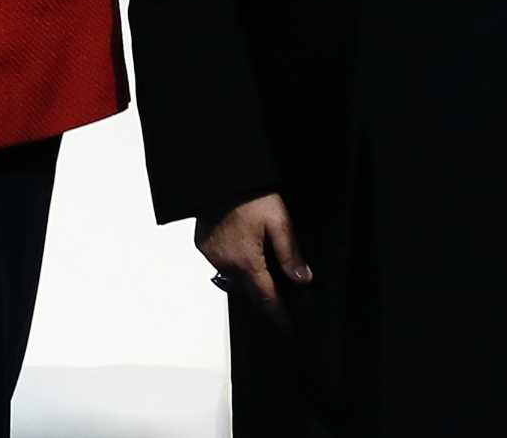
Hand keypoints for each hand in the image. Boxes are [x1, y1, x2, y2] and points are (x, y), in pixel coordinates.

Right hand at [196, 192, 312, 323]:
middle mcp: (226, 264)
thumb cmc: (250, 196)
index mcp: (246, 262)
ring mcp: (211, 255)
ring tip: (266, 281)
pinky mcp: (203, 245)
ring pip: (235, 280)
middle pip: (250, 292)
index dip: (278, 316)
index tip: (288, 329)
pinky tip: (245, 257)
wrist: (218, 177)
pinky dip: (235, 267)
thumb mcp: (279, 222)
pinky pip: (222, 265)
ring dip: (250, 282)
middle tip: (281, 306)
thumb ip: (291, 254)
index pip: (266, 298)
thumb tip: (303, 280)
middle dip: (266, 301)